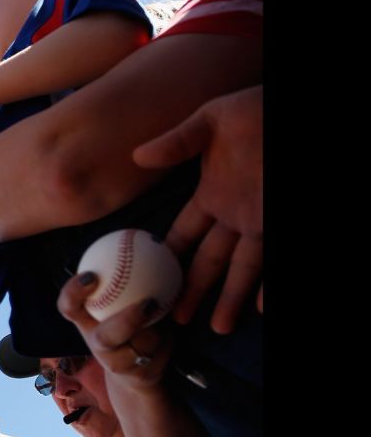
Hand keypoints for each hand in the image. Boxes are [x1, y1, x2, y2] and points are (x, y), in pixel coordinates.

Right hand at [56, 272, 171, 389]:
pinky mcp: (136, 375)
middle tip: (147, 303)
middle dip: (124, 323)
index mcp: (88, 321)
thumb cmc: (133, 324)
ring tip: (166, 318)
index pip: (69, 306)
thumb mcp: (127, 300)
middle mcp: (96, 342)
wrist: (138, 369)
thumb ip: (129, 279)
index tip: (91, 275)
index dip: (73, 293)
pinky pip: (153, 357)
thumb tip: (148, 241)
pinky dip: (164, 343)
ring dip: (153, 334)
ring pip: (135, 350)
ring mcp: (115, 363)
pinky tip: (171, 330)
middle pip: (102, 337)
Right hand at [133, 85, 262, 333]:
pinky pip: (275, 261)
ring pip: (245, 269)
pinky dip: (270, 286)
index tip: (145, 280)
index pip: (183, 232)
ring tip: (218, 328)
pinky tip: (262, 308)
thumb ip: (178, 141)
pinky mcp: (284, 223)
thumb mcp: (214, 119)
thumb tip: (137, 157)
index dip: (166, 256)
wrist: (298, 109)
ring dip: (231, 298)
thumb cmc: (261, 109)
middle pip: (211, 261)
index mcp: (213, 193)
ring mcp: (263, 221)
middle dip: (192, 289)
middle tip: (175, 319)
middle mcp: (236, 215)